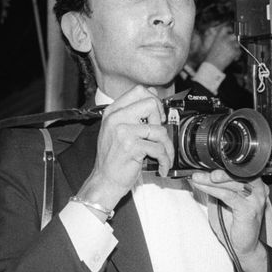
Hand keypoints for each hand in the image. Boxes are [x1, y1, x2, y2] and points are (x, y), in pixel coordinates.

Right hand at [76, 86, 174, 215]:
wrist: (104, 181)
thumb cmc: (113, 158)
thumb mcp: (117, 130)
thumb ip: (133, 113)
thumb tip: (153, 94)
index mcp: (112, 111)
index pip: (138, 91)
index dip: (154, 101)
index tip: (156, 116)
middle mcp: (116, 118)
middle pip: (151, 104)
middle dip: (161, 120)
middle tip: (158, 135)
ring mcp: (123, 132)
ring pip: (159, 129)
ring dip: (167, 146)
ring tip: (164, 156)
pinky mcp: (131, 147)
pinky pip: (159, 148)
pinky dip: (165, 160)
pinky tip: (162, 166)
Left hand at [189, 170, 268, 271]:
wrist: (243, 245)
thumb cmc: (235, 224)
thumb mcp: (224, 200)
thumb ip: (218, 187)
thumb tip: (201, 174)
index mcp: (254, 184)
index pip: (239, 169)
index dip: (222, 164)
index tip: (205, 162)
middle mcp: (258, 189)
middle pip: (237, 173)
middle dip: (216, 171)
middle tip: (200, 171)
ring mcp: (256, 199)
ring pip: (232, 183)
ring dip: (211, 180)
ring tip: (198, 178)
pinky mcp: (249, 210)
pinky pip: (229, 196)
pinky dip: (214, 190)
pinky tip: (203, 188)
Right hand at [202, 24, 240, 70]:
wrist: (213, 65)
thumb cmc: (212, 58)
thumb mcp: (214, 46)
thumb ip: (220, 41)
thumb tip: (226, 40)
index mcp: (218, 37)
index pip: (225, 28)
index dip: (229, 28)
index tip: (231, 30)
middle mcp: (225, 40)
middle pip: (234, 36)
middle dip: (234, 41)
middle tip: (232, 46)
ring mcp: (230, 45)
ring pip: (237, 44)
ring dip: (236, 49)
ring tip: (231, 54)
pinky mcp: (234, 51)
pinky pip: (239, 51)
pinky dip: (237, 55)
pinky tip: (233, 58)